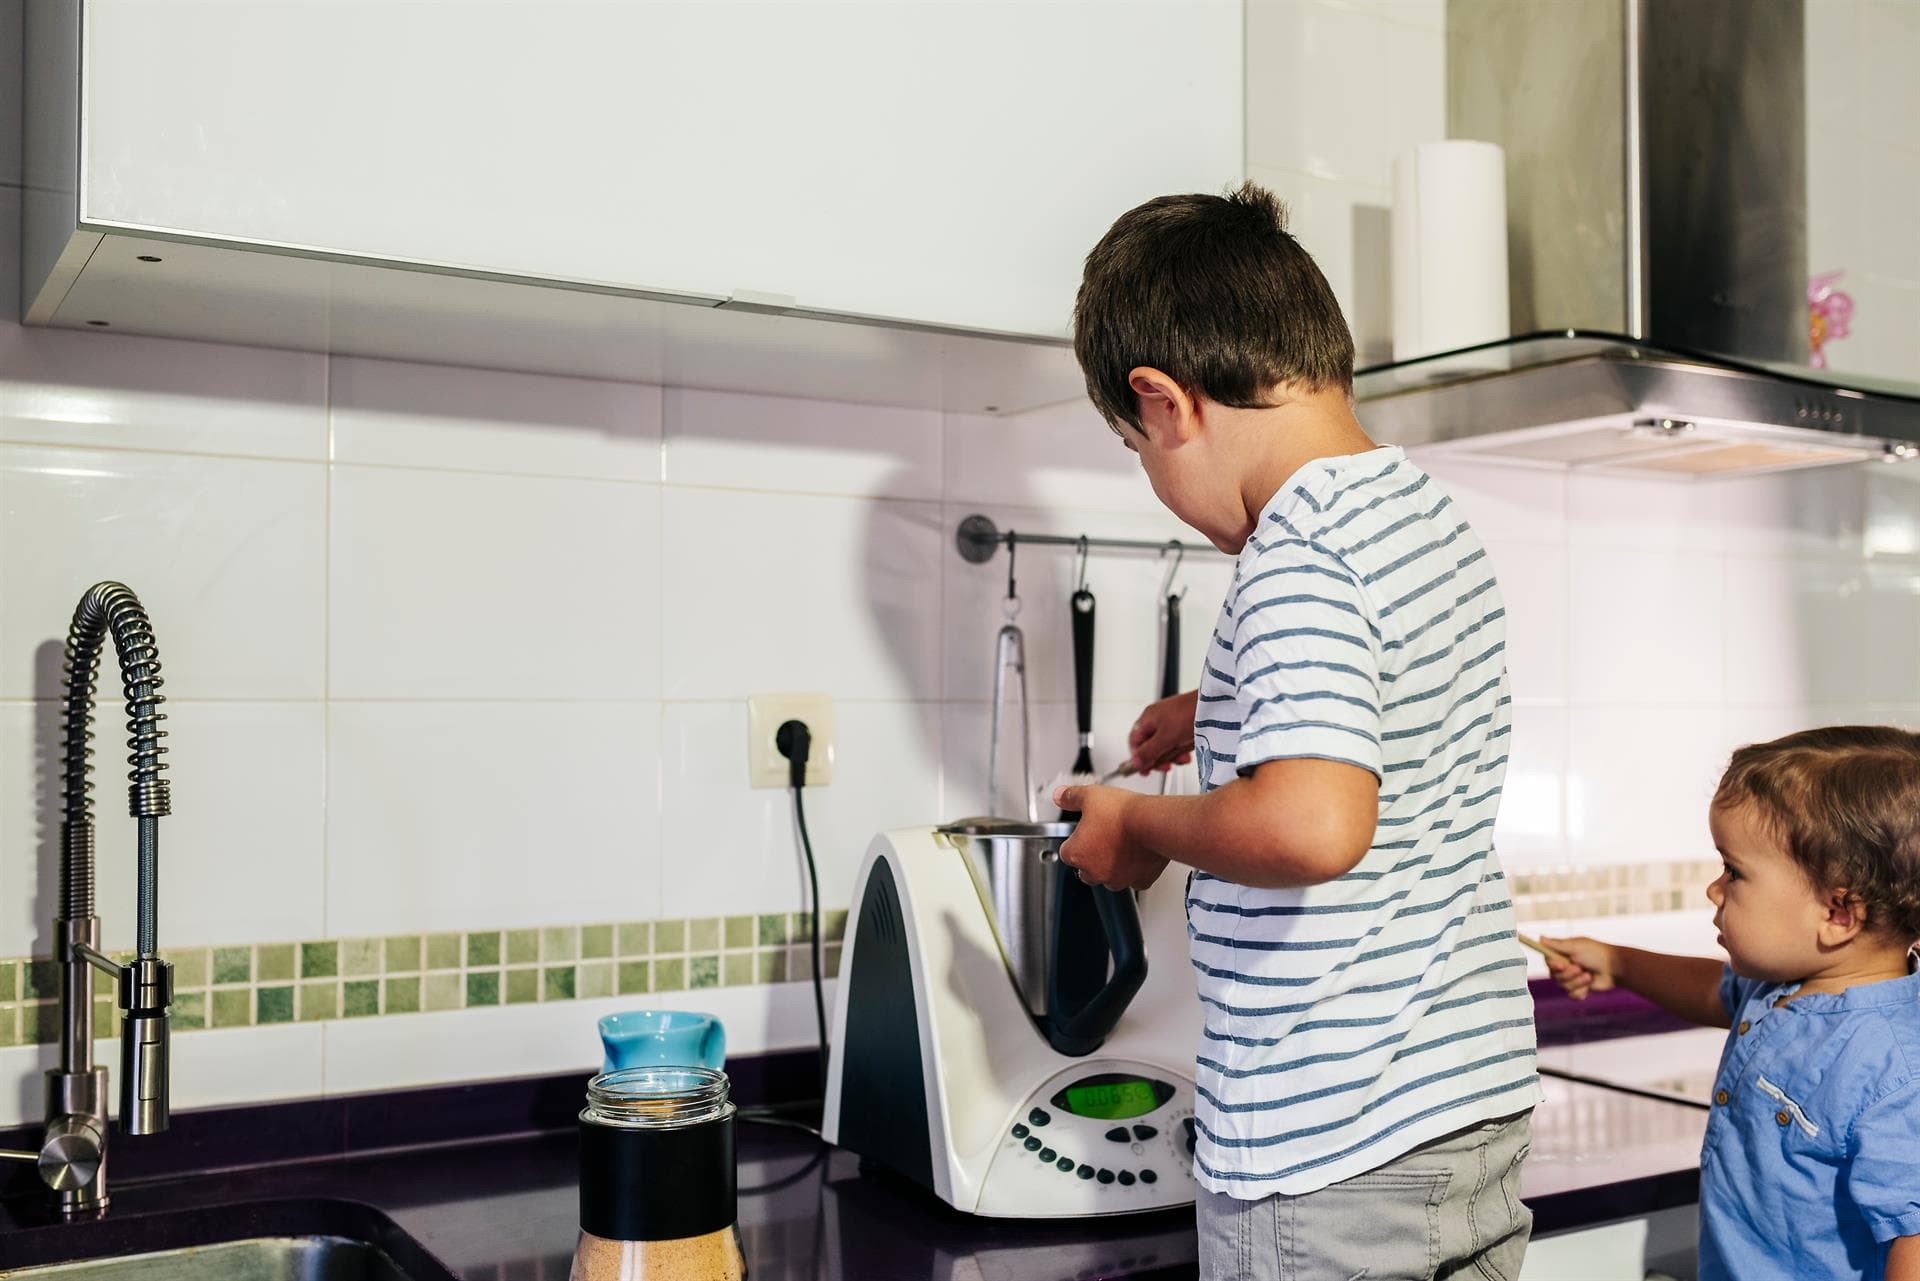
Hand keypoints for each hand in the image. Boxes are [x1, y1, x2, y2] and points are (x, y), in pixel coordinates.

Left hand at [1051, 783, 1167, 890]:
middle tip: (1104, 836)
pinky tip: (1138, 854)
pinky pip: (1134, 880)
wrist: (1152, 823)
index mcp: (1076, 854)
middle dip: (1093, 856)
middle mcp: (1094, 871)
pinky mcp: (1139, 881)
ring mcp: (1117, 879)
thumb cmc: (1123, 813)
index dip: (1077, 839)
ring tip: (1122, 843)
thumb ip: (1071, 797)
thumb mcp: (1090, 796)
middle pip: (1086, 869)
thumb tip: (1060, 796)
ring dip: (1112, 865)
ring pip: (1109, 877)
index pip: (1067, 851)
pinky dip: (1135, 870)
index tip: (1086, 830)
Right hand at [1128, 690, 1198, 773]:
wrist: (1214, 706)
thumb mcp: (1165, 737)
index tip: (1145, 770)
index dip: (1138, 757)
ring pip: (1165, 747)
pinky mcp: (1184, 728)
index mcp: (1147, 719)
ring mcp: (1171, 723)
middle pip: (1150, 746)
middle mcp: (1157, 720)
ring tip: (1181, 757)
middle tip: (1166, 766)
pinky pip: (1177, 744)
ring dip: (1172, 756)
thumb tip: (1135, 763)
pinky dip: (1182, 751)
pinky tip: (1188, 752)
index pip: (1135, 742)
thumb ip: (1149, 752)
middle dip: (1158, 758)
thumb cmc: (1188, 713)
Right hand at [1540, 936, 1619, 1000]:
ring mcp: (1572, 978)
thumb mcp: (1576, 946)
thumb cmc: (1597, 953)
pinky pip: (1572, 995)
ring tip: (1589, 976)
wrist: (1616, 968)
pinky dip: (1581, 991)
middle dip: (1568, 974)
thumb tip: (1540, 938)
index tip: (1561, 965)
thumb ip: (1557, 944)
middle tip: (1580, 968)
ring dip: (1577, 982)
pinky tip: (1589, 986)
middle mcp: (1566, 966)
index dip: (1553, 965)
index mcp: (1563, 954)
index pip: (1548, 960)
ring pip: (1563, 986)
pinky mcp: (1580, 989)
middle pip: (1554, 976)